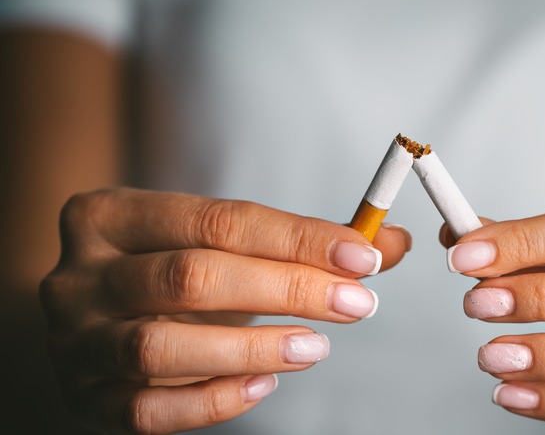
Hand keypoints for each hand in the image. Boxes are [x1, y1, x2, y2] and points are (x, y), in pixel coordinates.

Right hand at [40, 187, 409, 433]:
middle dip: (286, 289)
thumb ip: (303, 243)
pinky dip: (214, 400)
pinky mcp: (83, 398)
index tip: (361, 258)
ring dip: (252, 347)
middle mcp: (78, 276)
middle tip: (356, 303)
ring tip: (317, 347)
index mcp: (109, 216)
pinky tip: (267, 383)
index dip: (296, 238)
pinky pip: (148, 411)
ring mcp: (73, 341)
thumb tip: (389, 243)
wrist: (94, 320)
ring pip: (160, 347)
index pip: (217, 220)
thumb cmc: (173, 273)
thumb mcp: (223, 246)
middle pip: (191, 277)